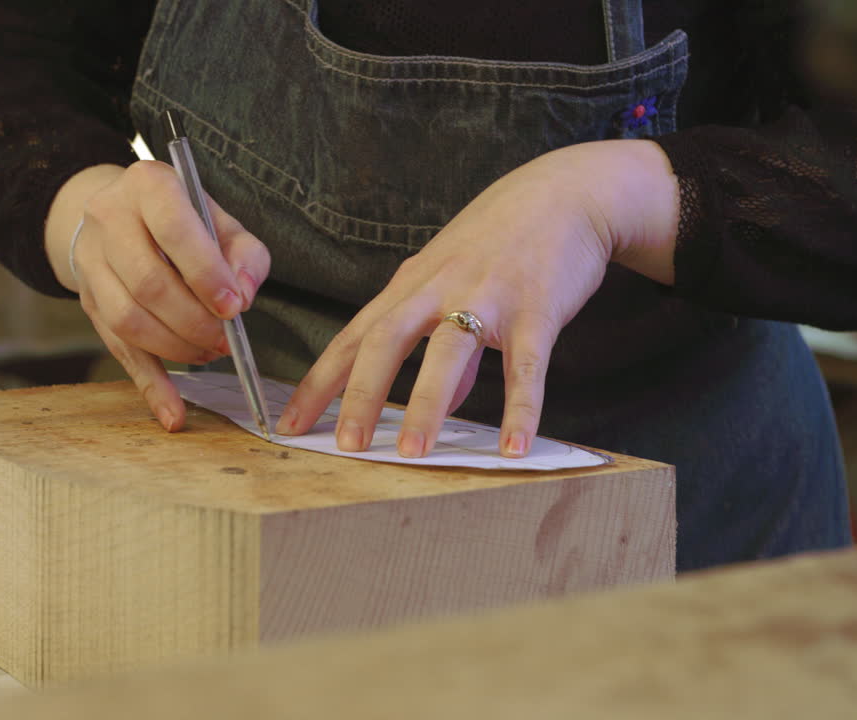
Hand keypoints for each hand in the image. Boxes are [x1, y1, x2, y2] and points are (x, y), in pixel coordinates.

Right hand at [45, 161, 270, 430]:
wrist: (120, 212)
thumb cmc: (185, 219)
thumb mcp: (222, 221)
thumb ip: (244, 255)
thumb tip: (242, 296)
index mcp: (147, 185)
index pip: (173, 231)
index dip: (205, 274)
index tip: (234, 308)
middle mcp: (108, 219)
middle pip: (147, 283)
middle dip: (194, 321)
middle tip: (225, 340)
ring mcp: (90, 263)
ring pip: (129, 320)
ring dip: (176, 348)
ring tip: (210, 353)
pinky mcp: (88, 303)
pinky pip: (118, 351)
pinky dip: (150, 386)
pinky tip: (173, 414)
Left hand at [275, 140, 678, 457]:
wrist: (567, 192)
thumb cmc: (504, 237)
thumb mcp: (455, 278)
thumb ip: (442, 337)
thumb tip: (444, 399)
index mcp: (412, 284)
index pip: (353, 337)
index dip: (319, 382)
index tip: (289, 425)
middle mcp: (440, 288)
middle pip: (387, 341)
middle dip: (361, 394)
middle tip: (345, 446)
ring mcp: (487, 296)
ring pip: (448, 353)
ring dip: (427, 405)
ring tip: (412, 453)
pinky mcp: (536, 308)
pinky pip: (525, 367)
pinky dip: (520, 409)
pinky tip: (513, 447)